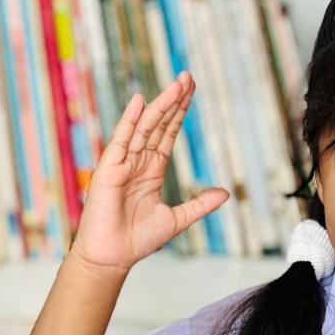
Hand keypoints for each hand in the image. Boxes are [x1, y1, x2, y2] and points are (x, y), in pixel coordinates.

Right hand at [69, 74, 227, 273]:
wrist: (112, 258)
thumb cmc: (136, 241)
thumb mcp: (176, 220)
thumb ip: (199, 205)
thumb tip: (225, 194)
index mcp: (151, 170)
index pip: (168, 134)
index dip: (179, 112)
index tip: (190, 91)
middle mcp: (137, 162)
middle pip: (158, 124)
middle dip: (173, 100)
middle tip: (188, 76)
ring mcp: (122, 163)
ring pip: (144, 127)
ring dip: (160, 105)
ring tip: (176, 84)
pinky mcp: (109, 170)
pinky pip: (121, 140)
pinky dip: (130, 120)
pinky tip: (140, 101)